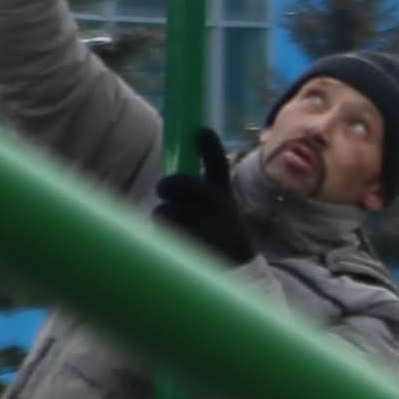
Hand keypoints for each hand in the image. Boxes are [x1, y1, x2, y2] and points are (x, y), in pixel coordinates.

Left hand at [154, 130, 254, 265]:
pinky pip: (163, 233)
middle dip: (166, 185)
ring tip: (177, 225)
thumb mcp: (219, 205)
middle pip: (180, 184)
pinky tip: (180, 241)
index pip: (217, 165)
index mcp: (222, 192)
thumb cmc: (219, 229)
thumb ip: (197, 188)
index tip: (201, 131)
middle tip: (162, 189)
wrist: (236, 268)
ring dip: (163, 216)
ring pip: (164, 212)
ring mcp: (206, 225)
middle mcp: (218, 206)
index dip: (209, 146)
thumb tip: (165, 180)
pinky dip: (165, 234)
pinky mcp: (193, 244)